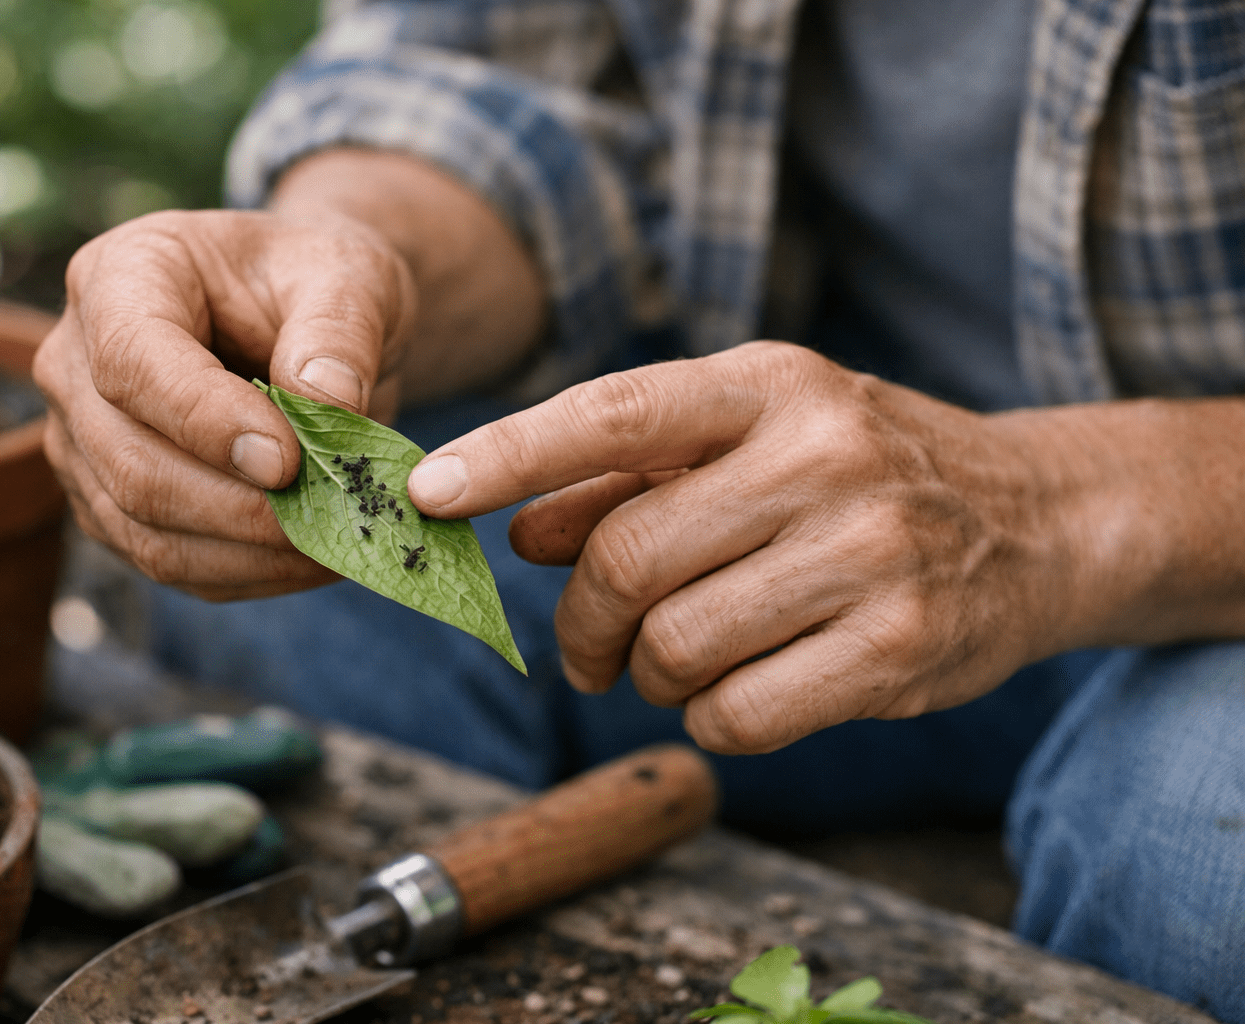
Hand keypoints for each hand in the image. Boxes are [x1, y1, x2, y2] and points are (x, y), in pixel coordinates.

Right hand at [33, 208, 416, 600]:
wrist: (305, 317)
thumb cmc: (315, 281)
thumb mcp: (348, 275)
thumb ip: (338, 330)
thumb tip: (325, 402)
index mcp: (119, 277)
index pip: (133, 362)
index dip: (206, 421)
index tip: (289, 461)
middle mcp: (75, 364)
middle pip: (130, 462)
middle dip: (237, 507)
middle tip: (333, 516)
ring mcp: (82, 443)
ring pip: (143, 529)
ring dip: (246, 551)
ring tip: (336, 542)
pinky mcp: (111, 504)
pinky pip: (168, 561)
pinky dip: (246, 572)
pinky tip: (312, 558)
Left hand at [407, 342, 1084, 753]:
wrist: (1038, 518)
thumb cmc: (859, 471)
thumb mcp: (751, 439)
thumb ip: (627, 475)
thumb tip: (515, 527)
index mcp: (771, 386)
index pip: (615, 412)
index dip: (510, 454)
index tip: (426, 490)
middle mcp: (823, 456)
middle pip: (627, 558)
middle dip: (582, 621)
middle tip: (585, 646)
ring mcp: (871, 554)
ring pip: (676, 647)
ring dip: (648, 674)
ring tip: (676, 660)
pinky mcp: (902, 650)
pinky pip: (738, 715)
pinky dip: (709, 718)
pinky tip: (736, 691)